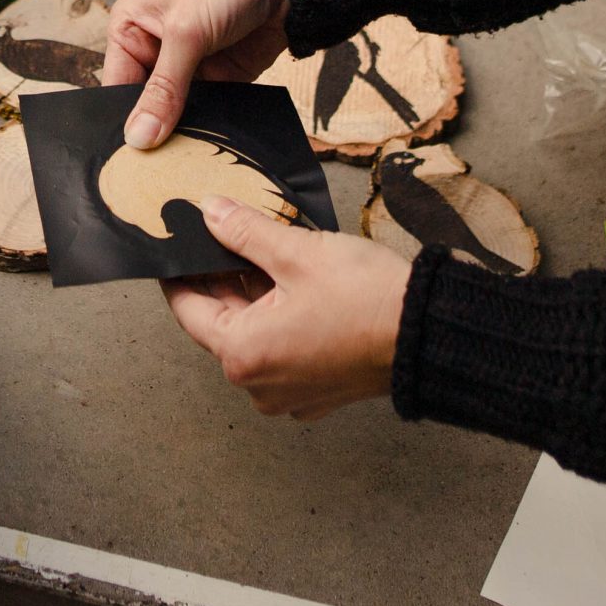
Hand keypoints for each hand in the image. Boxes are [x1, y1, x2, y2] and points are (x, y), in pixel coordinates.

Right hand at [103, 0, 289, 149]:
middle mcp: (155, 49)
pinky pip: (209, 112)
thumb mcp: (186, 31)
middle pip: (144, 105)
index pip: (116, 84)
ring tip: (180, 163)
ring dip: (182, 133)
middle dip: (152, 130)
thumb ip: (163, 88)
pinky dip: (210, 128)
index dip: (122, 118)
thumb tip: (138, 136)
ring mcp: (189, 67)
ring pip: (176, 114)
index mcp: (131, 27)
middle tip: (154, 168)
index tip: (129, 156)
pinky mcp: (221, 79)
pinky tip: (208, 148)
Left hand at [163, 197, 411, 420]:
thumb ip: (245, 231)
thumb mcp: (297, 252)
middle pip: (221, 323)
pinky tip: (294, 286)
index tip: (174, 248)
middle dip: (222, 279)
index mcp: (243, 355)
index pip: (188, 310)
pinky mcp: (318, 391)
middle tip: (223, 235)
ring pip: (254, 336)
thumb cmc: (366, 298)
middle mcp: (259, 385)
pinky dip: (280, 320)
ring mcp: (290, 394)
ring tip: (264, 253)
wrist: (430, 333)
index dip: (179, 273)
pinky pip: (283, 352)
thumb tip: (209, 212)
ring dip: (254, 298)